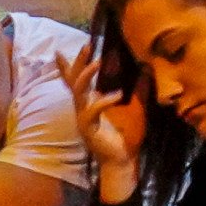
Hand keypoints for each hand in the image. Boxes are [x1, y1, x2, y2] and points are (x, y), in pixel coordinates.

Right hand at [60, 43, 147, 196]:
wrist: (121, 160)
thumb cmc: (126, 135)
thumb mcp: (136, 108)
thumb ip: (138, 90)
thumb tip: (145, 69)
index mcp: (90, 102)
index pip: (76, 81)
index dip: (68, 67)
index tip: (60, 50)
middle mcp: (84, 108)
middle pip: (74, 81)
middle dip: (78, 63)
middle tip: (87, 45)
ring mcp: (84, 118)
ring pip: (78, 93)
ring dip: (86, 75)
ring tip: (99, 62)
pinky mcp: (89, 128)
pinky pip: (92, 111)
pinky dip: (103, 100)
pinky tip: (118, 94)